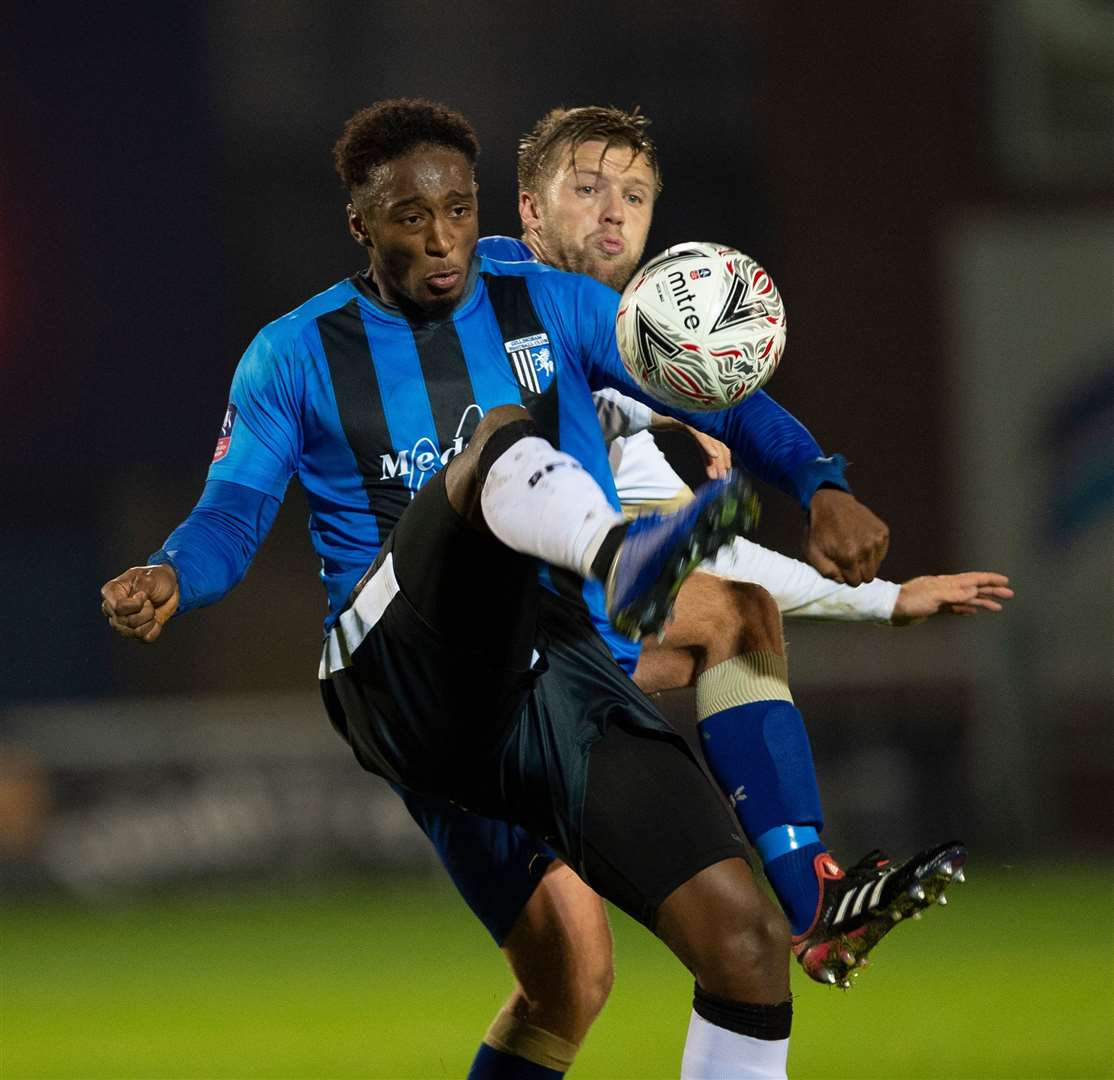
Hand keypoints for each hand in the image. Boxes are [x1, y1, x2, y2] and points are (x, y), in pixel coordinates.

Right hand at [100, 564, 179, 642]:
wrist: (169, 587)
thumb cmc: (156, 578)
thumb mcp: (150, 578)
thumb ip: (140, 589)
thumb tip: (135, 602)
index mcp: (111, 592)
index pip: (118, 608)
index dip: (136, 605)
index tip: (143, 595)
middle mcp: (113, 609)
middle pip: (126, 622)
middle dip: (145, 612)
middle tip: (150, 601)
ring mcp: (122, 622)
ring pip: (135, 633)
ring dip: (150, 621)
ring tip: (152, 609)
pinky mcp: (135, 631)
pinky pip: (145, 638)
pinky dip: (155, 629)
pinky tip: (155, 619)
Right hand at [649, 415, 731, 479]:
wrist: (652, 416)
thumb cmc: (667, 427)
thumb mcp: (686, 438)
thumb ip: (698, 445)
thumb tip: (712, 460)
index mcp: (705, 426)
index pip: (720, 442)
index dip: (725, 457)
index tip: (726, 471)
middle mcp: (704, 423)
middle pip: (718, 443)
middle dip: (721, 462)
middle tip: (722, 477)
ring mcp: (696, 421)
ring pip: (711, 441)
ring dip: (716, 459)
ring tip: (717, 474)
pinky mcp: (687, 421)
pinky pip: (700, 435)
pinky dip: (707, 445)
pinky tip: (713, 456)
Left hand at [803, 489, 889, 584]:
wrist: (831, 504)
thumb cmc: (819, 530)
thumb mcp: (813, 553)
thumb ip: (826, 572)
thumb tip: (843, 581)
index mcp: (849, 556)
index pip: (856, 582)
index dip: (847, 577)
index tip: (840, 567)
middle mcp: (867, 548)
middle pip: (868, 576)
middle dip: (857, 572)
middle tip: (846, 559)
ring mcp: (877, 539)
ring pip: (876, 565)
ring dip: (866, 561)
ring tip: (852, 548)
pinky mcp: (883, 532)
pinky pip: (881, 552)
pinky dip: (872, 550)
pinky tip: (860, 540)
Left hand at [891, 571, 1013, 625]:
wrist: (891, 609)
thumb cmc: (910, 601)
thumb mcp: (933, 597)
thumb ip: (954, 594)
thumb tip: (975, 589)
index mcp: (947, 583)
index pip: (973, 579)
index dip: (990, 580)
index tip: (1006, 582)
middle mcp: (946, 589)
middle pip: (974, 588)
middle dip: (992, 590)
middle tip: (1009, 594)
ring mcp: (941, 598)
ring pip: (967, 599)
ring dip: (983, 601)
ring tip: (997, 607)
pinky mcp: (935, 609)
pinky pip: (956, 608)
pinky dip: (966, 608)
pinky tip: (974, 611)